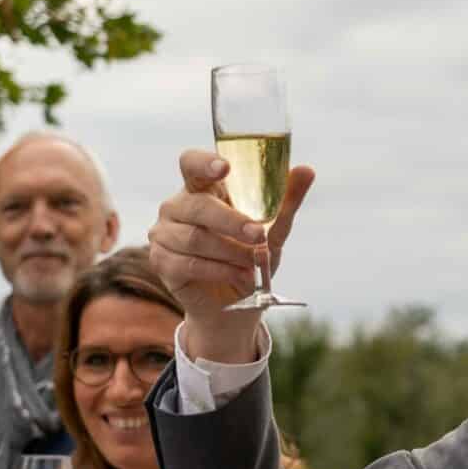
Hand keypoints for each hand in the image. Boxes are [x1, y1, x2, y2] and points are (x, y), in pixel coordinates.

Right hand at [148, 149, 315, 362]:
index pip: (192, 164)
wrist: (237, 306)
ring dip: (230, 252)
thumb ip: (286, 201)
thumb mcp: (273, 231)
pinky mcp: (161, 261)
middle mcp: (177, 206)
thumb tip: (307, 170)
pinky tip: (239, 276)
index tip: (225, 168)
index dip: (204, 162)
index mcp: (202, 188)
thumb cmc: (251, 259)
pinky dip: (219, 271)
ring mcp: (164, 233)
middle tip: (258, 235)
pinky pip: (188, 263)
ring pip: (195, 238)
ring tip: (253, 264)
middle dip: (231, 221)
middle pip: (198, 205)